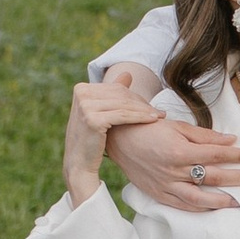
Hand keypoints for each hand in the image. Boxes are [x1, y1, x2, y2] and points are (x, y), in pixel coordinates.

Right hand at [62, 78, 170, 204]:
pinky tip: (153, 120)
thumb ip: (111, 93)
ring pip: (124, 105)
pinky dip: (140, 117)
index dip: (135, 97)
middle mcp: (81, 94)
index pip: (116, 88)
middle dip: (141, 104)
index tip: (150, 106)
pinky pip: (123, 115)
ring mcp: (85, 106)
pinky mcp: (92, 119)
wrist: (78, 164)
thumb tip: (127, 75)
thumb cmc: (91, 139)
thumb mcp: (99, 112)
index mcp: (81, 89)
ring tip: (160, 116)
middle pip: (120, 95)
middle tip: (159, 112)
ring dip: (145, 110)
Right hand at [100, 109, 239, 211]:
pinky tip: (215, 209)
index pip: (216, 155)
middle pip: (213, 177)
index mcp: (179, 150)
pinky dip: (200, 210)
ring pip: (199, 198)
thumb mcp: (178, 125)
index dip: (238, 156)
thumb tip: (231, 140)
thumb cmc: (150, 128)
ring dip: (223, 201)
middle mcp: (174, 170)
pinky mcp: (158, 195)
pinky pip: (183, 206)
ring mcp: (166, 185)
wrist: (119, 140)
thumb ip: (206, 136)